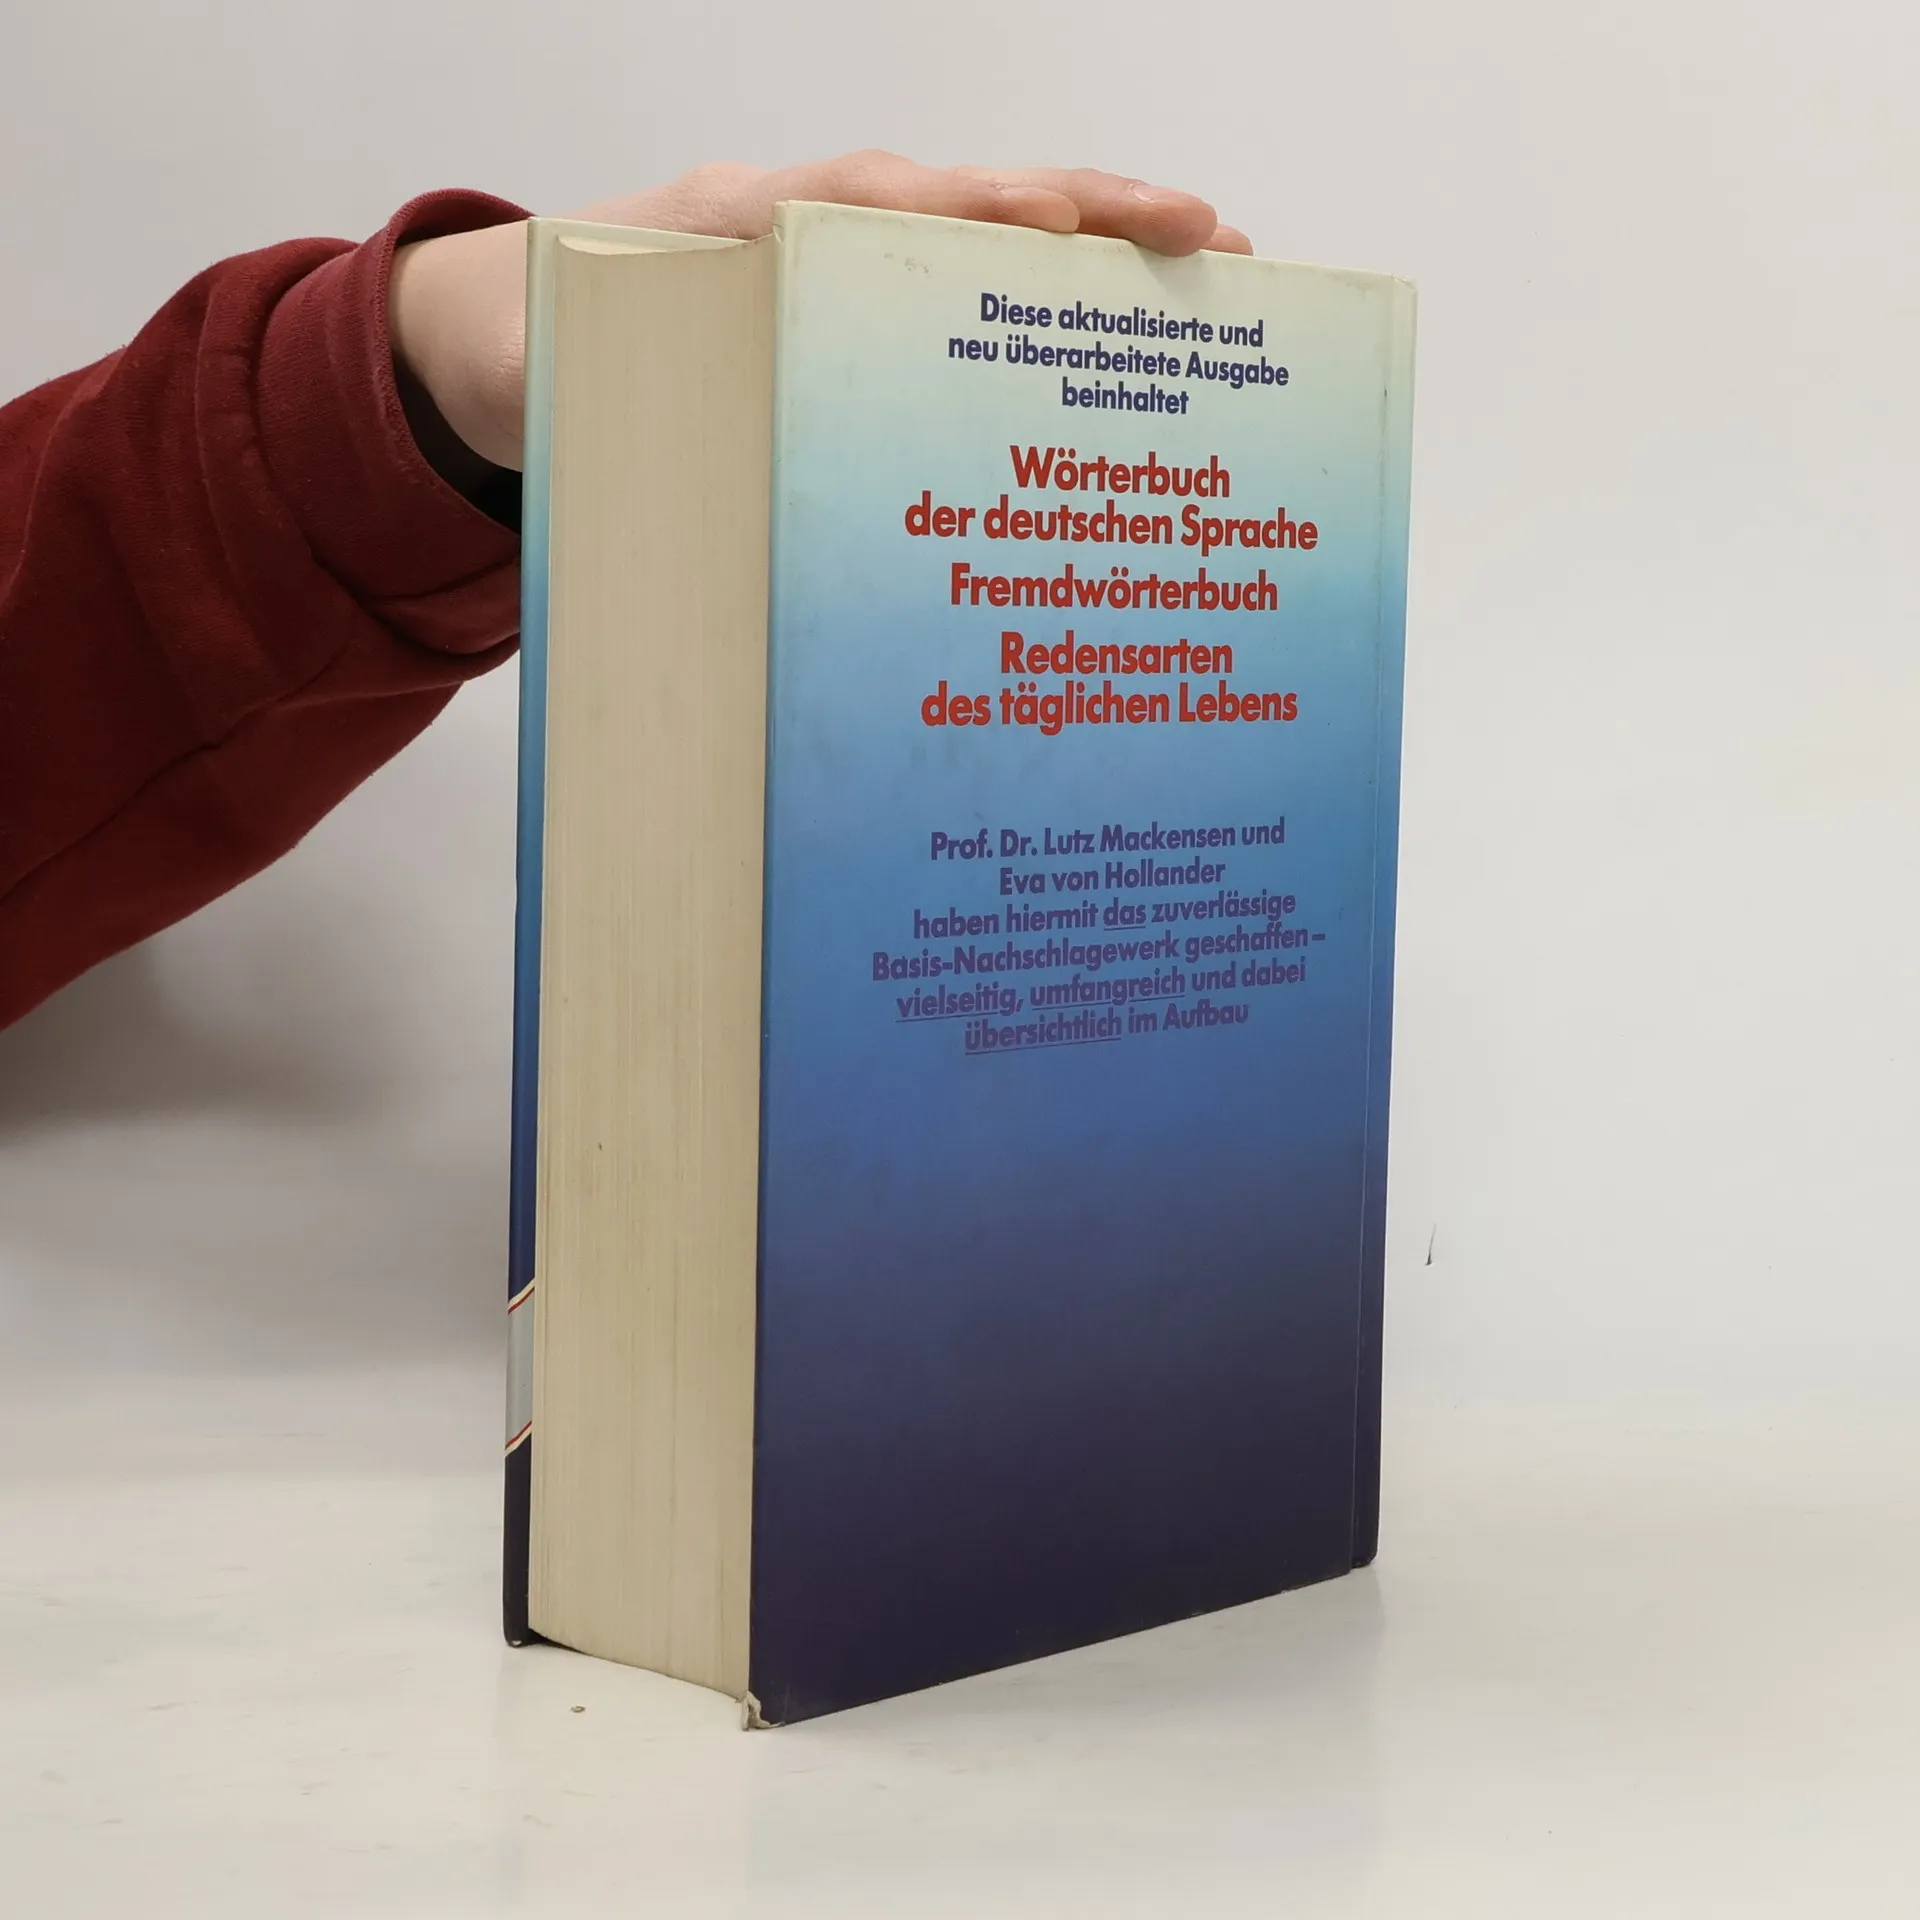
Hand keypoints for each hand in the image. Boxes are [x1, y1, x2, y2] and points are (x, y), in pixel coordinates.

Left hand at [389, 152, 1251, 474]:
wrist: (524, 331)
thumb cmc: (547, 346)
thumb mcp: (535, 368)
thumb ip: (563, 380)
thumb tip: (599, 412)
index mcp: (738, 223)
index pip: (864, 201)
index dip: (955, 212)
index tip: (1039, 221)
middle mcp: (813, 223)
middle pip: (963, 199)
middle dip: (1083, 211)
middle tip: (1200, 232)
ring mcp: (851, 259)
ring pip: (989, 234)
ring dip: (1099, 244)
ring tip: (1214, 260)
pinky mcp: (867, 306)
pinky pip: (972, 287)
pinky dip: (1055, 293)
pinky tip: (1130, 325)